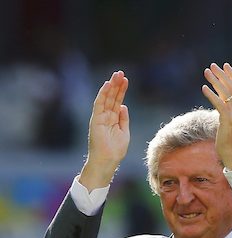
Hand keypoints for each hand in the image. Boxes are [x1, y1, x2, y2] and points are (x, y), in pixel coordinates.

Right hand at [79, 71, 129, 189]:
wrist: (108, 161)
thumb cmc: (115, 150)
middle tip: (120, 72)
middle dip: (116, 85)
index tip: (125, 80)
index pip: (117, 101)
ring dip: (111, 86)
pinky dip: (103, 94)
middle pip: (111, 97)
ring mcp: (100, 117)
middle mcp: (106, 116)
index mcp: (113, 119)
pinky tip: (108, 85)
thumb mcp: (124, 132)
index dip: (121, 91)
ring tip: (116, 75)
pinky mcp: (96, 120)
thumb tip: (124, 106)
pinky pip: (99, 104)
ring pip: (106, 98)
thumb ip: (123, 119)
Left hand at [201, 62, 231, 170]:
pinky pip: (219, 103)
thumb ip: (227, 111)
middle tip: (212, 65)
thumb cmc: (229, 140)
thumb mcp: (229, 122)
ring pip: (226, 92)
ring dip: (216, 81)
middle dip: (222, 74)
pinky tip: (203, 87)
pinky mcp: (227, 120)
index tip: (225, 65)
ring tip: (206, 72)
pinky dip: (211, 94)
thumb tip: (223, 102)